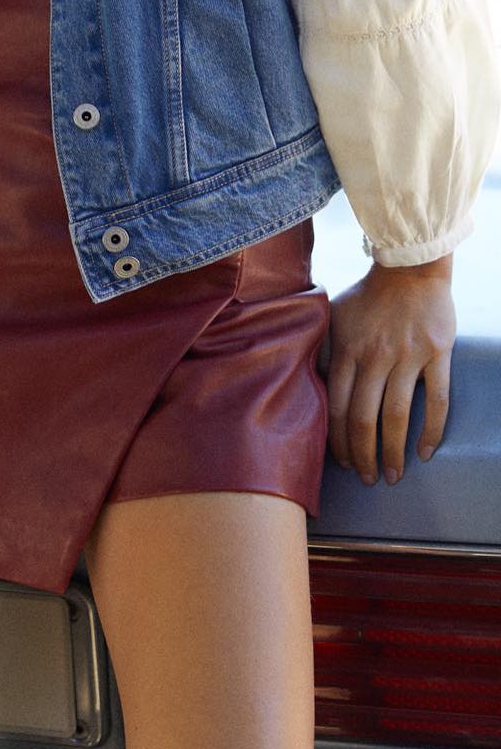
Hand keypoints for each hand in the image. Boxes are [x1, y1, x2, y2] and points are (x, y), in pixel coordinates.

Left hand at [323, 255, 455, 485]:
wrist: (409, 268)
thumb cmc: (368, 295)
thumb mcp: (334, 318)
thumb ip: (325, 350)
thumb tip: (311, 385)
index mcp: (347, 350)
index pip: (338, 407)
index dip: (338, 440)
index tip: (341, 462)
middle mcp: (375, 356)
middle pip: (364, 417)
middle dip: (363, 455)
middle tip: (367, 479)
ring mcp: (407, 357)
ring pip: (398, 415)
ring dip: (394, 451)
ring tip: (394, 476)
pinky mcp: (436, 355)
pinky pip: (436, 400)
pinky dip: (432, 430)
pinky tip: (425, 452)